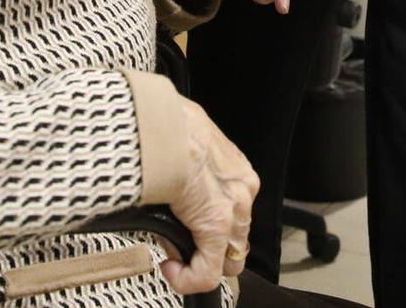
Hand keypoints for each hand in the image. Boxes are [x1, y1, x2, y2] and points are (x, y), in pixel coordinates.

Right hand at [160, 98, 258, 293]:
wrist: (163, 127)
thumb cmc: (166, 128)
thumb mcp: (186, 143)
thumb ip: (187, 164)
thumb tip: (170, 178)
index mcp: (235, 169)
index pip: (234, 211)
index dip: (208, 227)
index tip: (185, 227)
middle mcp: (242, 189)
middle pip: (236, 238)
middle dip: (209, 250)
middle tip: (179, 246)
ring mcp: (233, 209)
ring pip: (226, 257)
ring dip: (199, 263)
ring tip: (172, 255)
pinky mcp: (217, 226)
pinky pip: (208, 273)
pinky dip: (188, 278)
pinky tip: (169, 268)